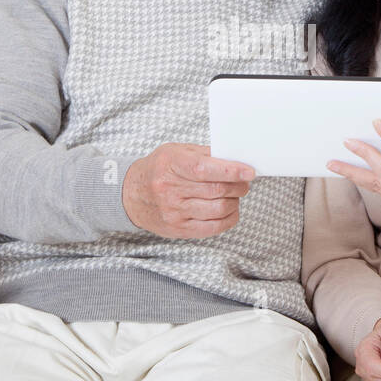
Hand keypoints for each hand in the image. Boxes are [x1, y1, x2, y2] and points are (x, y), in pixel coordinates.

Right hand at [121, 143, 254, 238]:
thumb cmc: (158, 169)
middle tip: (243, 182)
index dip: (231, 171)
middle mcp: (170, 189)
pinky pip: (213, 227)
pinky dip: (228, 218)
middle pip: (216, 190)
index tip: (249, 172)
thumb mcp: (176, 151)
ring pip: (218, 209)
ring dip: (234, 202)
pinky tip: (229, 210)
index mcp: (171, 165)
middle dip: (238, 186)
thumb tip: (235, 160)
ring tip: (234, 195)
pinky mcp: (179, 229)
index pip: (205, 169)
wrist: (131, 194)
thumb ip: (204, 154)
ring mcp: (174, 212)